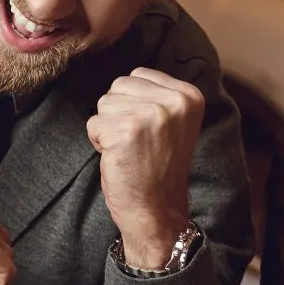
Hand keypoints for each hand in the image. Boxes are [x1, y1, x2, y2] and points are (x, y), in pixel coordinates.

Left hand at [87, 68, 204, 270]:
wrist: (158, 209)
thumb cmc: (159, 167)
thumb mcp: (173, 122)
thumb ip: (157, 95)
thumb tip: (128, 75)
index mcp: (189, 95)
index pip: (139, 74)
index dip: (133, 103)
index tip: (148, 131)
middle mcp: (174, 101)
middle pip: (119, 85)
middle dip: (118, 113)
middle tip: (136, 142)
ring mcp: (151, 114)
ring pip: (104, 103)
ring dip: (108, 127)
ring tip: (128, 149)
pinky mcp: (126, 130)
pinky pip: (94, 123)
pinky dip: (98, 141)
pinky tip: (118, 157)